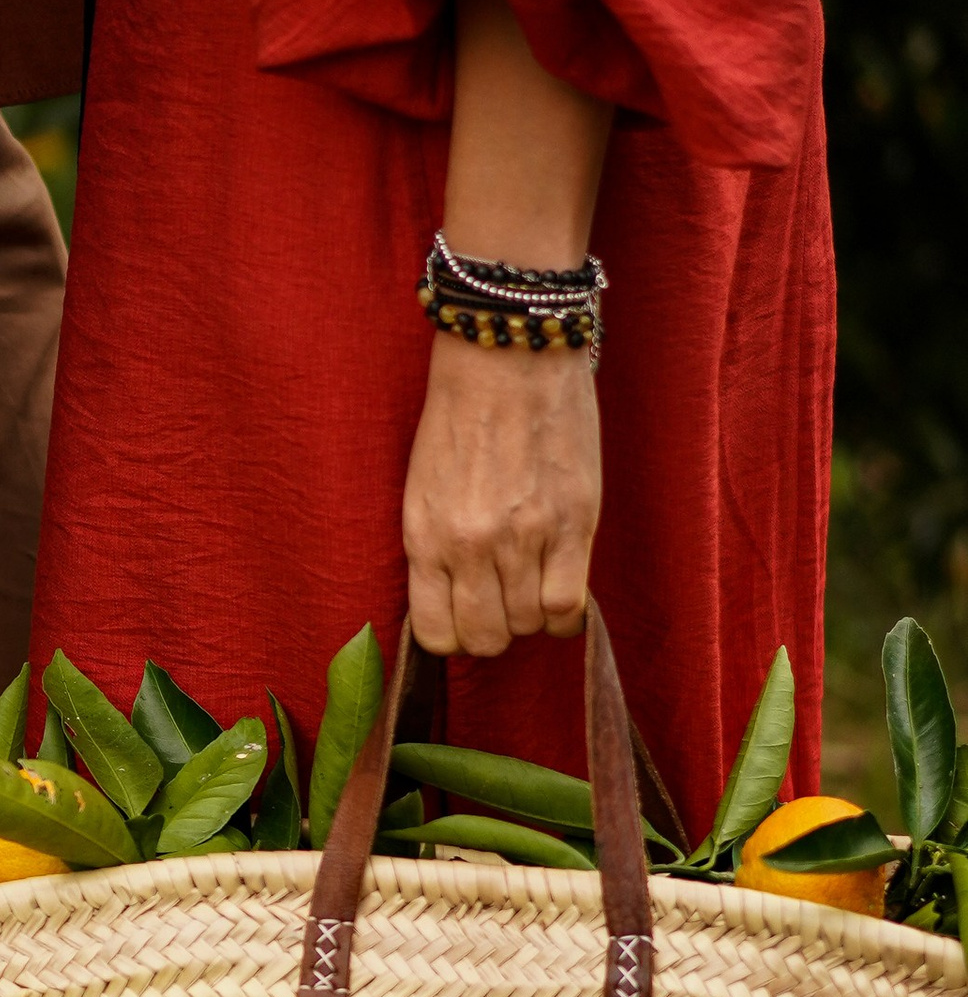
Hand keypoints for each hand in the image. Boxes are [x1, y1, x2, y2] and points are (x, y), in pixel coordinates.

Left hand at [403, 333, 599, 655]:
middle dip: (493, 629)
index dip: (454, 633)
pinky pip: (569, 606)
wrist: (507, 357)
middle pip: (486, 639)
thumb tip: (454, 604)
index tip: (465, 614)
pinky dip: (565, 611)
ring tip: (531, 579)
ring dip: (530, 614)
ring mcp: (524, 538)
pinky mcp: (573, 524)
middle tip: (501, 598)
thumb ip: (436, 549)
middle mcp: (471, 547)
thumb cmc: (461, 416)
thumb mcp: (424, 488)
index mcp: (424, 537)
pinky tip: (560, 586)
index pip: (436, 635)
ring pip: (529, 625)